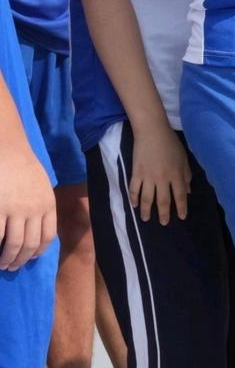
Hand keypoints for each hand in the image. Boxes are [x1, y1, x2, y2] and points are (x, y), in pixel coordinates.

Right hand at [0, 143, 56, 269]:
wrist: (8, 150)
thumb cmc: (23, 167)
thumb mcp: (41, 187)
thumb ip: (41, 207)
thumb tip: (37, 229)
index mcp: (47, 205)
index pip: (47, 236)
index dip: (38, 251)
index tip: (31, 258)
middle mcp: (34, 210)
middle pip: (30, 244)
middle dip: (21, 260)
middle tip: (12, 267)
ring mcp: (15, 210)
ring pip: (14, 245)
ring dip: (8, 259)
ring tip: (2, 264)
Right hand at [128, 124, 190, 224]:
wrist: (152, 132)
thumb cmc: (171, 143)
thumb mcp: (184, 158)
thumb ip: (186, 175)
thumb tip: (188, 191)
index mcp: (177, 175)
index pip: (180, 196)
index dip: (181, 207)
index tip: (182, 217)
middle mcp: (163, 178)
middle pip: (163, 201)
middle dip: (164, 214)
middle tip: (164, 223)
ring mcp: (148, 177)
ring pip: (147, 199)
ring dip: (147, 211)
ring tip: (146, 219)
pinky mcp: (136, 173)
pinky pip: (134, 189)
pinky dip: (134, 198)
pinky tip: (135, 205)